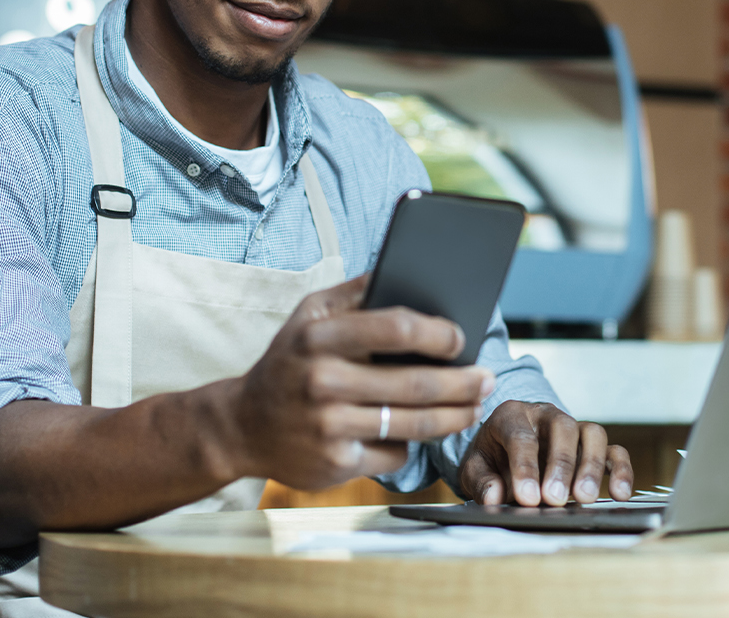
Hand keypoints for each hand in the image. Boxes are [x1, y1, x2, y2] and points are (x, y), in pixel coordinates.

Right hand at [232, 274, 496, 490]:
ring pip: (412, 423)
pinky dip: (410, 442)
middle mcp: (322, 381)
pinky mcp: (334, 464)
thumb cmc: (290, 360)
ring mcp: (328, 427)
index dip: (438, 333)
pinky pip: (392, 452)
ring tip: (474, 405)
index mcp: (319, 336)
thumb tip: (409, 266)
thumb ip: (356, 291)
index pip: (395, 328)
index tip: (462, 338)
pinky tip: (420, 431)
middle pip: (415, 384)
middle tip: (488, 378)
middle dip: (462, 383)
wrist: (241, 425)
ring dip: (454, 416)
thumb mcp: (310, 315)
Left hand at [458, 400, 632, 505]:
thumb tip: (494, 497)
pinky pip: (614, 451)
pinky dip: (621, 470)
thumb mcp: (474, 468)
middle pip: (562, 428)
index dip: (525, 467)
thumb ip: (481, 481)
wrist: (503, 453)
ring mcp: (573, 428)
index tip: (528, 498)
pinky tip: (620, 495)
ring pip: (593, 434)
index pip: (521, 436)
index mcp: (512, 415)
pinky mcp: (592, 447)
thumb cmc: (490, 458)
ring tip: (585, 498)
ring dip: (592, 466)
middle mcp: (546, 415)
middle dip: (560, 465)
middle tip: (555, 499)